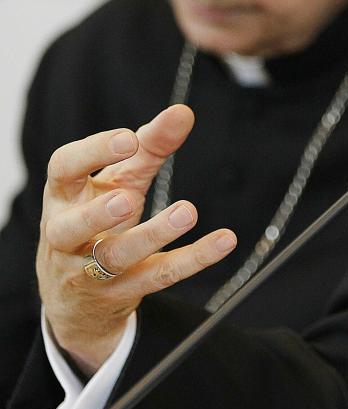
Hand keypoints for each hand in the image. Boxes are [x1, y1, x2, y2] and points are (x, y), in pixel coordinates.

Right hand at [37, 105, 236, 375]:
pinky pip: (159, 275)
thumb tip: (182, 112)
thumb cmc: (98, 219)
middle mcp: (66, 235)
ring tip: (187, 211)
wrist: (76, 296)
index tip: (129, 138)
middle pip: (71, 226)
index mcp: (63, 196)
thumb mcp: (120, 180)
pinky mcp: (121, 293)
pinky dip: (193, 259)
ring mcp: (89, 270)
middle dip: (98, 213)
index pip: (63, 169)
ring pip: (114, 257)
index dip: (92, 152)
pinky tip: (224, 241)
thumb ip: (149, 147)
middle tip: (128, 197)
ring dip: (150, 236)